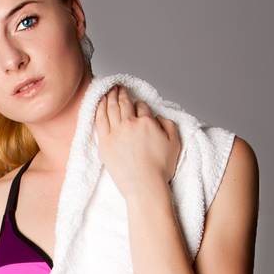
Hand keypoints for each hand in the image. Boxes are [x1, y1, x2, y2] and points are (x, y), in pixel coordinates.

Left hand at [94, 84, 181, 199]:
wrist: (145, 186)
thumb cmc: (160, 169)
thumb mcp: (175, 143)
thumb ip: (168, 125)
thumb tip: (158, 117)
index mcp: (147, 122)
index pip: (142, 107)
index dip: (140, 105)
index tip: (137, 105)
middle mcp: (130, 124)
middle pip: (124, 103)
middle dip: (122, 93)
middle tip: (119, 87)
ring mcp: (116, 133)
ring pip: (111, 108)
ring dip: (110, 96)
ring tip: (109, 90)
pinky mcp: (105, 143)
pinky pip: (99, 119)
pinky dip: (99, 108)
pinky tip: (98, 102)